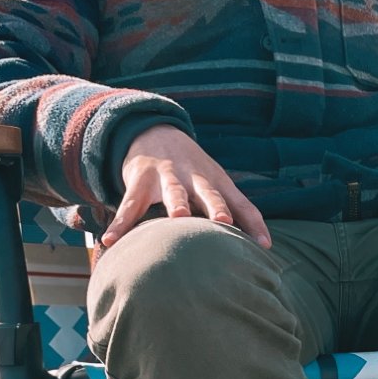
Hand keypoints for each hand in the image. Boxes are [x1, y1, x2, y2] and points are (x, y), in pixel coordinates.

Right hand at [101, 124, 269, 249]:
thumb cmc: (193, 171)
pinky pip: (129, 205)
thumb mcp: (216, 185)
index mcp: (216, 182)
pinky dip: (120, 224)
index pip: (240, 202)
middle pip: (209, 194)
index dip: (252, 222)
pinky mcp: (139, 180)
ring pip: (173, 192)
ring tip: (179, 217)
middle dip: (216, 207)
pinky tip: (110, 241)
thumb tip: (267, 246)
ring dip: (176, 203)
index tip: (264, 245)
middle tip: (224, 221)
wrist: (154, 132)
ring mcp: (166, 176)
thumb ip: (240, 212)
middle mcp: (194, 178)